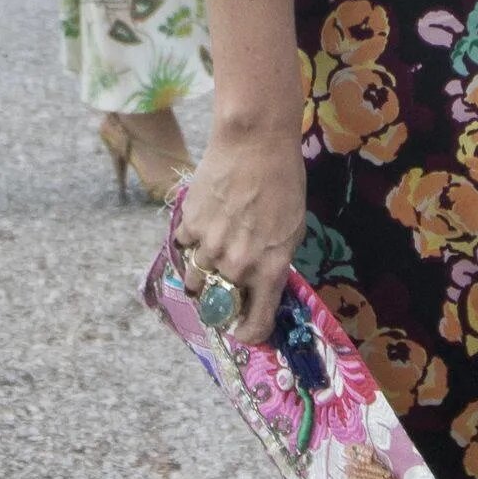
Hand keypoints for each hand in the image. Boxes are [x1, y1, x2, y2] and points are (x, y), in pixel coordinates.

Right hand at [176, 126, 307, 348]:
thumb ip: (274, 263)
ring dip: (199, 275)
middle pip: (216, 305)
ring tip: (208, 258)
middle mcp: (236, 266)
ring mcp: (209, 248)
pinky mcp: (189, 226)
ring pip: (192, 280)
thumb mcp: (293, 230)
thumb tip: (261, 283)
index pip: (254, 323)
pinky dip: (190, 243)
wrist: (255, 145)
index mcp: (269, 271)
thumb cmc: (285, 184)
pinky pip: (184, 247)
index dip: (248, 333)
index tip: (242, 330)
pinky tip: (202, 227)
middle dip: (218, 301)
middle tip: (222, 288)